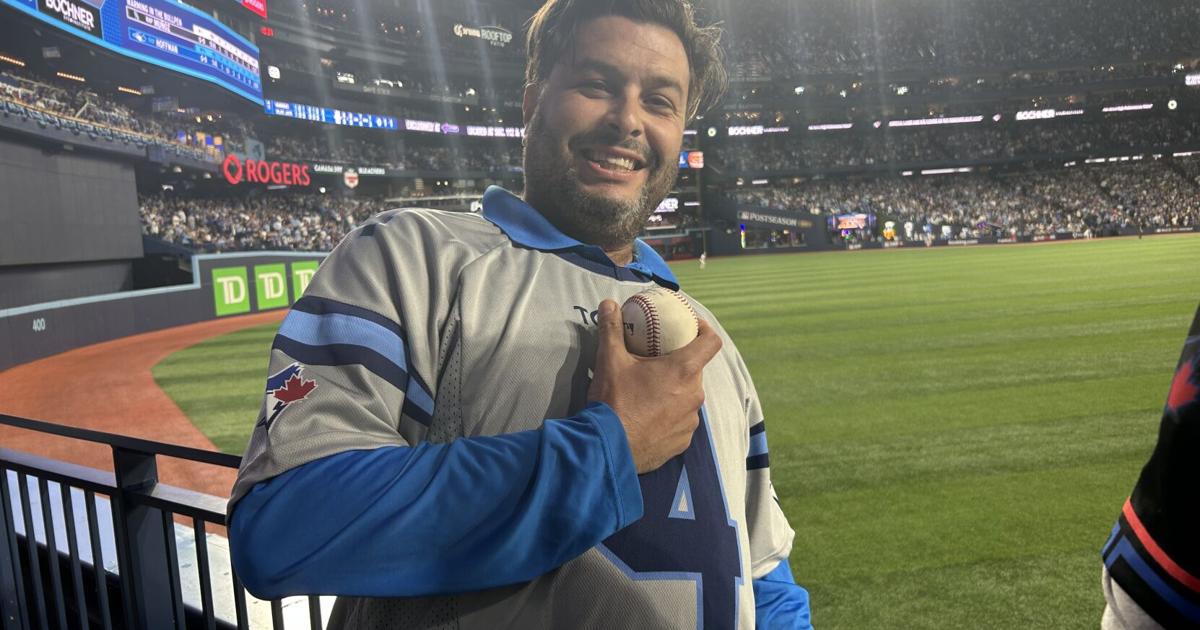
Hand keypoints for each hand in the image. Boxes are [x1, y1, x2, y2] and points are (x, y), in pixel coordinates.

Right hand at [587, 299, 722, 473]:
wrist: (608, 449)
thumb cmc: (613, 401)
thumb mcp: (609, 360)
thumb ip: (611, 329)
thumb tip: (609, 303)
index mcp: (683, 370)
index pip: (711, 342)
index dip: (704, 329)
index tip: (690, 327)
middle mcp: (694, 395)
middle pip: (696, 370)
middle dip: (680, 362)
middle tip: (658, 359)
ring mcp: (691, 421)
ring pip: (688, 397)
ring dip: (675, 390)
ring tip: (651, 390)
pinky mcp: (683, 442)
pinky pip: (681, 421)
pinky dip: (670, 415)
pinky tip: (649, 415)